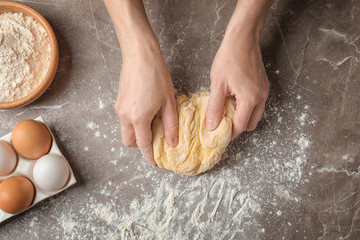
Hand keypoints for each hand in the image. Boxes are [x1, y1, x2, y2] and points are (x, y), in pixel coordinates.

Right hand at [114, 44, 178, 164]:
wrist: (140, 55)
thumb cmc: (156, 75)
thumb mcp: (169, 102)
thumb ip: (170, 124)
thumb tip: (172, 142)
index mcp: (139, 118)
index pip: (142, 144)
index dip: (149, 155)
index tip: (154, 161)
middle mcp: (125, 116)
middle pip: (129, 141)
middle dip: (139, 146)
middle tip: (153, 142)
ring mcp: (119, 108)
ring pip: (125, 130)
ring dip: (136, 133)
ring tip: (152, 125)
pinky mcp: (118, 101)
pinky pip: (124, 119)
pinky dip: (133, 123)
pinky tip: (146, 113)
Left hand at [206, 34, 268, 138]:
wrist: (243, 39)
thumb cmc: (229, 58)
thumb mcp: (217, 84)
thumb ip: (214, 107)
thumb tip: (211, 126)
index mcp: (249, 100)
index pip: (240, 126)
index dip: (228, 134)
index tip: (217, 136)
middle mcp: (261, 98)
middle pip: (250, 124)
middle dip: (236, 127)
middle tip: (221, 124)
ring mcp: (264, 91)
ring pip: (255, 115)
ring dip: (242, 117)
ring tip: (226, 112)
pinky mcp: (264, 85)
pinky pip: (257, 104)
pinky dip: (247, 108)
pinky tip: (234, 101)